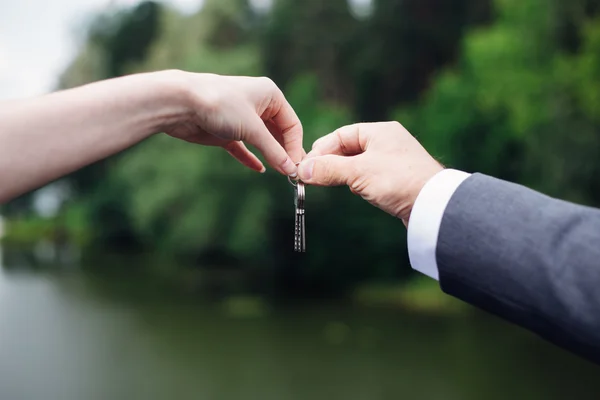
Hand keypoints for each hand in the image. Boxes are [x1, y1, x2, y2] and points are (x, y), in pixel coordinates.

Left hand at [162, 71, 303, 175]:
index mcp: (270, 95)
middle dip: (283, 152)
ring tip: (279, 173)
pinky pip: (243, 147)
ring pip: (261, 140)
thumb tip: (291, 169)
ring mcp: (241, 118)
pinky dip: (251, 158)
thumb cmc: (220, 105)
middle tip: (290, 173)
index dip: (294, 146)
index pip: (291, 124)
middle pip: (278, 132)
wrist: (181, 104)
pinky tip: (259, 169)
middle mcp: (258, 104)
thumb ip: (273, 151)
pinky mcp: (225, 131)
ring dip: (269, 156)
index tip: (295, 167)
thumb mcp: (253, 129)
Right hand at [297, 122, 442, 221]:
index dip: (322, 150)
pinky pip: (369, 176)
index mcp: (380, 131)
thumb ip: (328, 169)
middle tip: (312, 177)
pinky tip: (353, 191)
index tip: (307, 166)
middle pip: (348, 149)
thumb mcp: (358, 172)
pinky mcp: (397, 179)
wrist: (434, 205)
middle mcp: (387, 142)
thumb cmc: (398, 180)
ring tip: (327, 184)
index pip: (341, 135)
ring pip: (358, 164)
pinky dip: (356, 182)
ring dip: (342, 173)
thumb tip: (302, 170)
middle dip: (330, 162)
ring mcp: (393, 161)